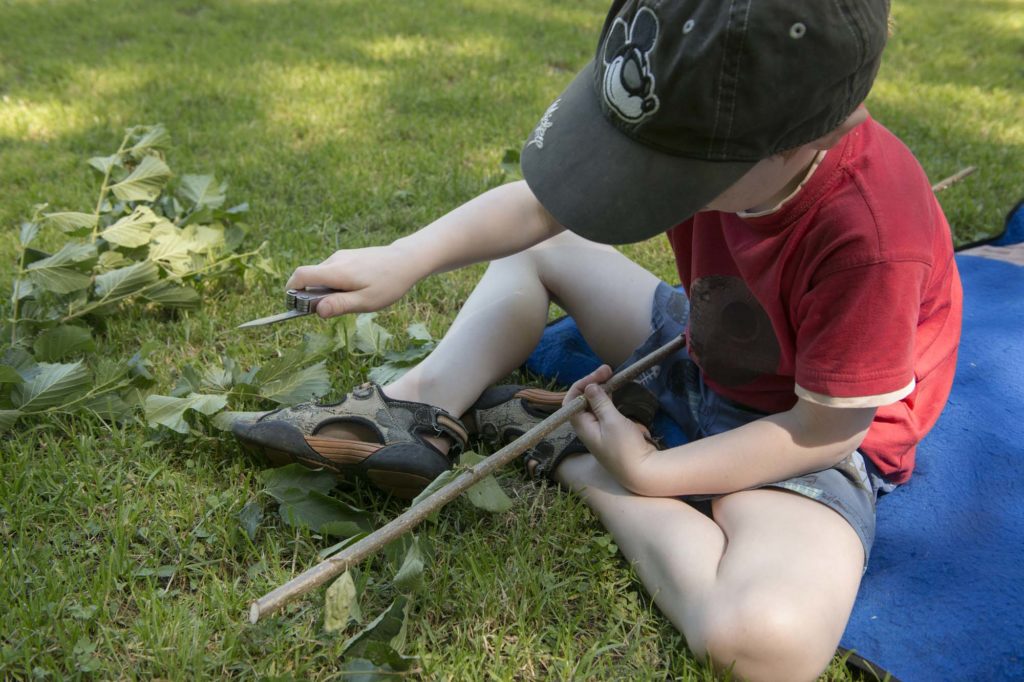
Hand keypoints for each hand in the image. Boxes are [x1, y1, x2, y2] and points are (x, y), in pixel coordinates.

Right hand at [285, 242, 421, 317]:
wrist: (406, 260)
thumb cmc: (388, 283)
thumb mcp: (366, 301)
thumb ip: (340, 305)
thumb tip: (317, 311)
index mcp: (336, 271)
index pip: (301, 275)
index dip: (291, 290)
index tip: (295, 305)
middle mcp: (335, 260)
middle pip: (311, 278)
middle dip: (314, 295)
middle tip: (335, 308)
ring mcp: (341, 256)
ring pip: (323, 276)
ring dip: (327, 290)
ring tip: (353, 298)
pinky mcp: (347, 256)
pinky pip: (333, 271)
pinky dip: (336, 283)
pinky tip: (357, 289)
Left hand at [565, 365, 657, 491]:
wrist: (642, 472)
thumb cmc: (625, 448)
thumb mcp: (612, 421)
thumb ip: (600, 402)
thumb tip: (589, 387)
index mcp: (582, 426)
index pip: (572, 399)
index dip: (583, 383)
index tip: (600, 375)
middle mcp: (587, 428)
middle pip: (583, 400)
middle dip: (593, 383)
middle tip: (609, 370)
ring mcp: (600, 430)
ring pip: (595, 405)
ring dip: (602, 390)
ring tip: (613, 377)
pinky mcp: (612, 433)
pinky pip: (606, 412)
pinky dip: (610, 400)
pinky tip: (617, 393)